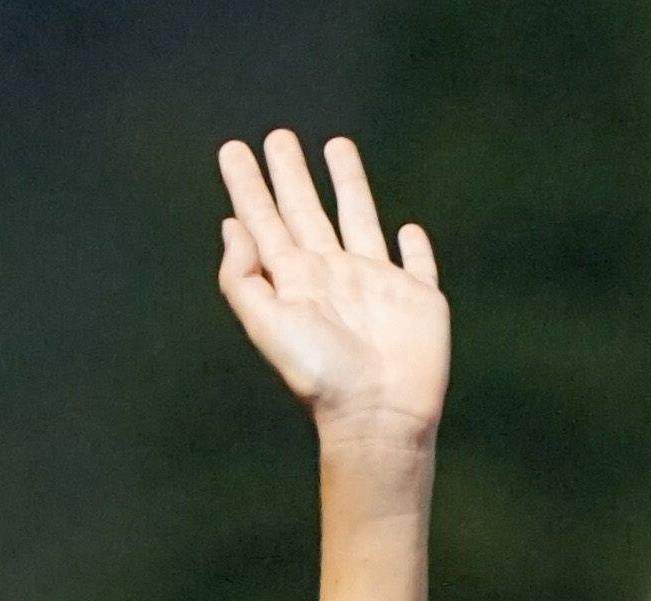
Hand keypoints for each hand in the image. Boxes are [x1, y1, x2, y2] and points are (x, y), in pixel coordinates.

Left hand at [214, 133, 447, 454]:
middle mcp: (333, 277)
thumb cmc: (320, 375)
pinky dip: (414, 246)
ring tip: (336, 144)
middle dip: (291, 175)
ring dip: (348, 185)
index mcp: (295, 281)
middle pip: (307, 211)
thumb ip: (243, 276)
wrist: (378, 415)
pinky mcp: (419, 300)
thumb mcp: (268, 324)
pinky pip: (416, 263)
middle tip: (277, 136)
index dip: (248, 186)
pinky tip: (408, 228)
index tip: (234, 149)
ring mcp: (377, 286)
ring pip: (359, 220)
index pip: (265, 222)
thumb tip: (231, 225)